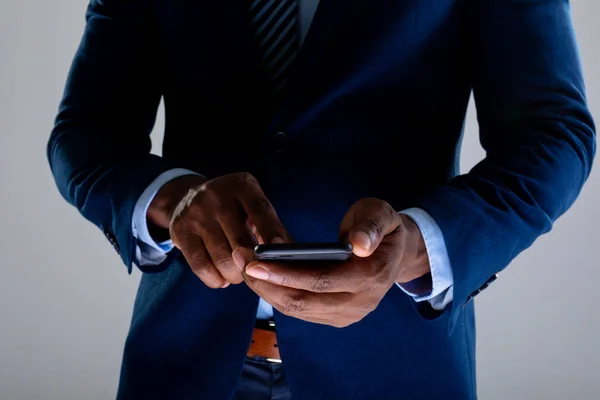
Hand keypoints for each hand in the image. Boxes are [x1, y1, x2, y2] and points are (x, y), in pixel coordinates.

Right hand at [148, 172, 288, 288]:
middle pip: (241, 241)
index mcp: (241, 185)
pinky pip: (201, 266)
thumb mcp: (251, 205)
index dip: (272, 232)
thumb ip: (271, 226)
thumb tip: (292, 256)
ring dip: (236, 276)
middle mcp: (217, 196)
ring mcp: (196, 213)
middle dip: (254, 265)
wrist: (186, 197)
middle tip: (259, 273)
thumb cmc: (232, 207)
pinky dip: (215, 279)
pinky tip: (221, 279)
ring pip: (223, 258)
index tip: (281, 252)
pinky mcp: (180, 231)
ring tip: (239, 276)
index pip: (260, 210)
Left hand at [241, 198, 429, 327]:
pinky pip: (301, 311)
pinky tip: (261, 277)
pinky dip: (278, 296)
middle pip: (303, 301)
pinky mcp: (338, 317)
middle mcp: (360, 303)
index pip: (320, 281)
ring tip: (243, 268)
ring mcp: (349, 314)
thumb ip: (371, 225)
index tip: (254, 262)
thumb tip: (360, 245)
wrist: (395, 253)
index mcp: (371, 276)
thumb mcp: (381, 214)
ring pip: (298, 310)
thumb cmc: (381, 227)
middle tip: (239, 262)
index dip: (284, 274)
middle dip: (266, 284)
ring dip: (267, 291)